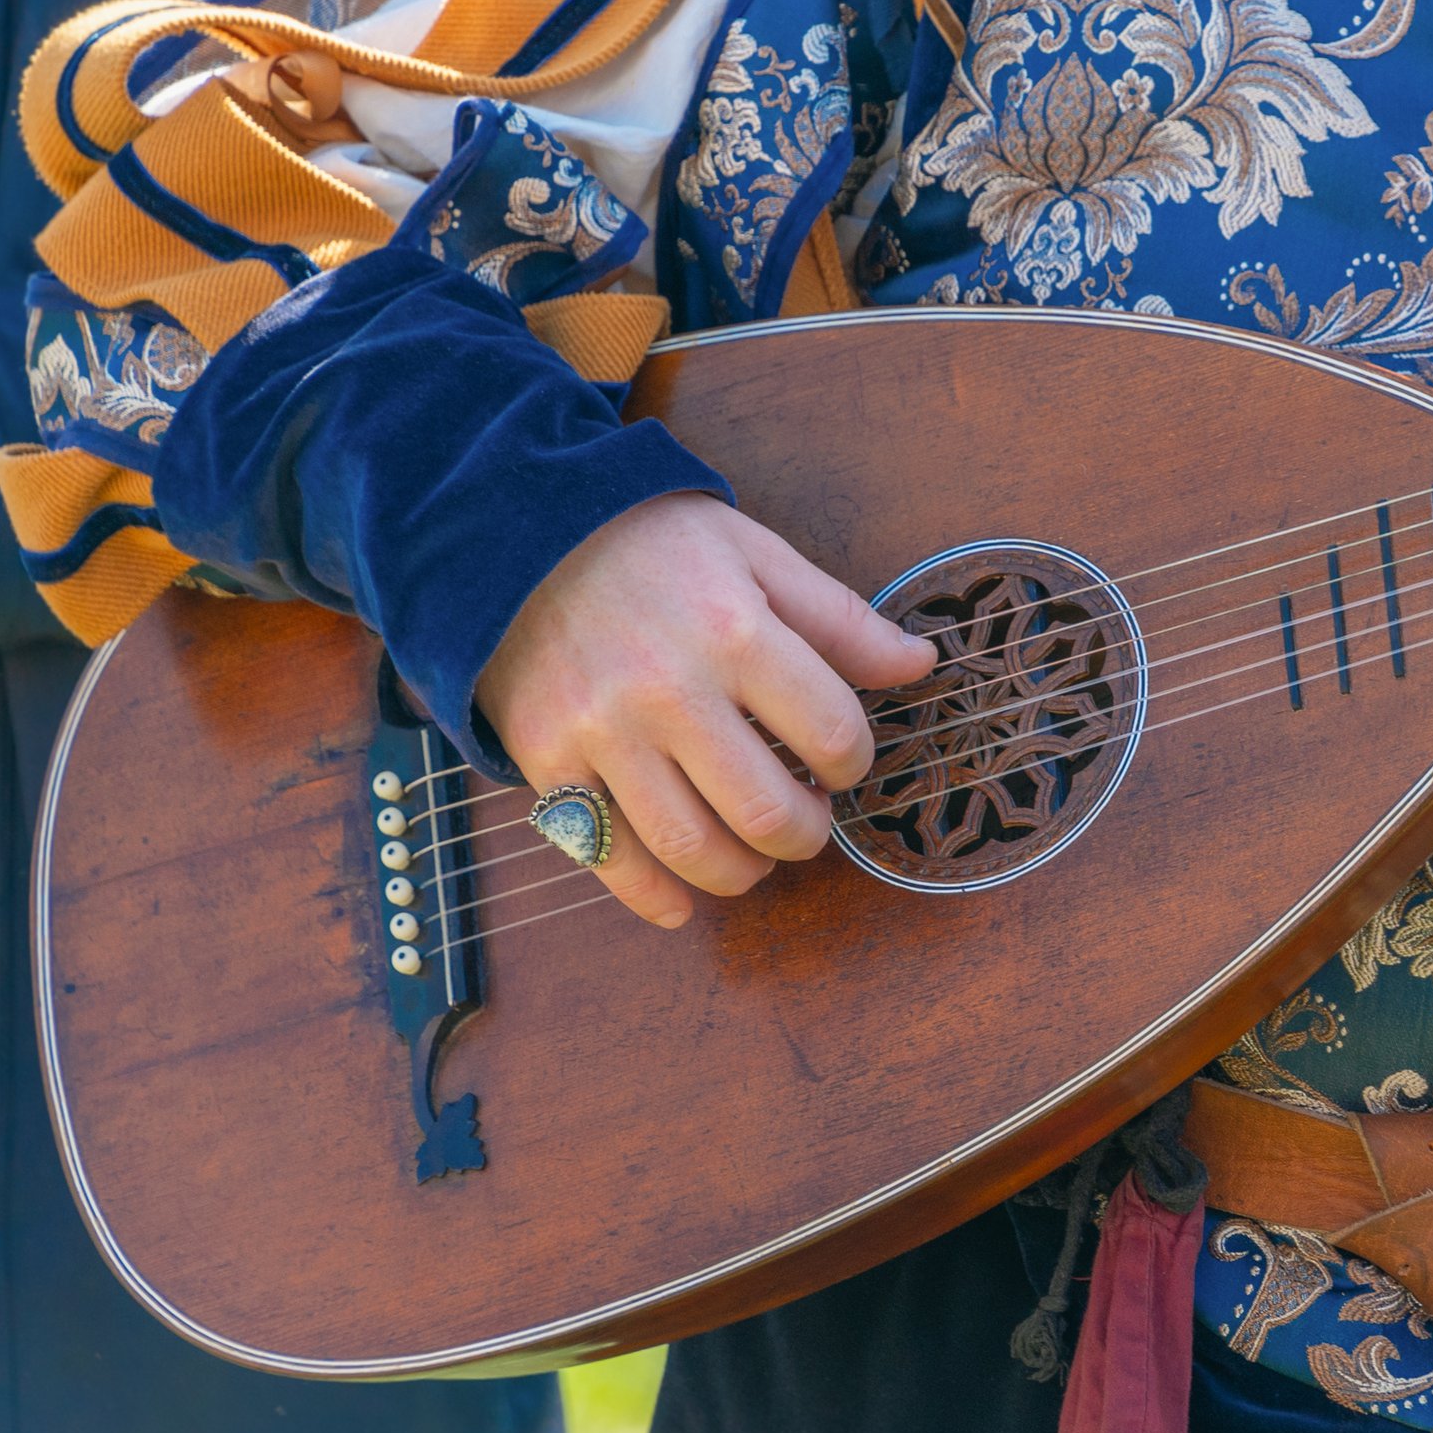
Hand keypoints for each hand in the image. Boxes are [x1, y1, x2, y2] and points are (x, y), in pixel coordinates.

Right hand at [475, 492, 935, 926]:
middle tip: (806, 818)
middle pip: (768, 812)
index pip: (832, 735)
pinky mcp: (549, 760)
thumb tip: (920, 666)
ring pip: (694, 849)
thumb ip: (840, 620)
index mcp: (736, 632)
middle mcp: (670, 690)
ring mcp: (604, 732)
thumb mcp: (757, 555)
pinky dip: (654, 897)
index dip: (853, 762)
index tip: (839, 759)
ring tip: (755, 853)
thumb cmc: (650, 541)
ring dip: (743, 873)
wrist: (512, 529)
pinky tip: (683, 902)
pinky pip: (608, 856)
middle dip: (807, 833)